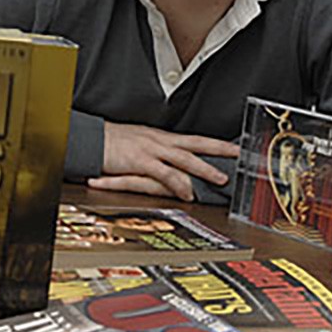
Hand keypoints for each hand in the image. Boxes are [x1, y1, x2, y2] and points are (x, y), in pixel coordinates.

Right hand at [88, 122, 237, 200]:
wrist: (92, 139)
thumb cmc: (112, 142)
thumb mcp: (139, 143)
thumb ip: (157, 151)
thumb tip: (171, 161)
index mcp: (161, 137)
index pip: (194, 139)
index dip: (215, 143)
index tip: (233, 147)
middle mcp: (160, 141)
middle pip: (196, 143)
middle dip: (219, 149)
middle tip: (239, 155)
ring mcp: (152, 150)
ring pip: (185, 158)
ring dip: (204, 168)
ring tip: (220, 179)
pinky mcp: (141, 162)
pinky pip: (164, 174)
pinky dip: (178, 184)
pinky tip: (187, 194)